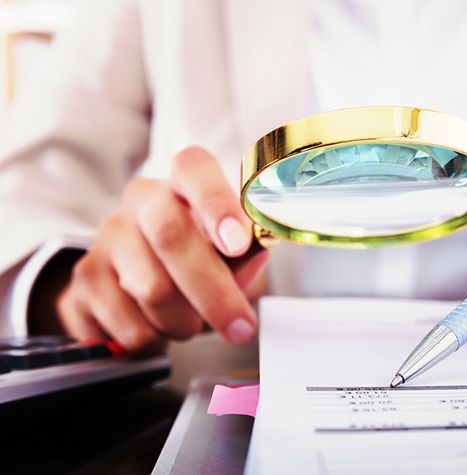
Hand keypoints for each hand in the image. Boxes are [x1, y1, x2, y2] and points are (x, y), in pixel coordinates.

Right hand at [57, 147, 267, 354]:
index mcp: (182, 184)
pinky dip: (156, 341)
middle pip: (171, 236)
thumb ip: (245, 253)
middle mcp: (140, 202)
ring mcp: (107, 239)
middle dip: (213, 290)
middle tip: (240, 326)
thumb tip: (253, 254)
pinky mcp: (84, 281)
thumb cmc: (194, 260)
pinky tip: (157, 327)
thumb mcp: (228, 252)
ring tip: (188, 320)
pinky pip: (131, 327)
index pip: (193, 169)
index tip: (239, 242)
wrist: (132, 284)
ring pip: (153, 291)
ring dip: (185, 322)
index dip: (217, 203)